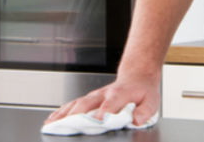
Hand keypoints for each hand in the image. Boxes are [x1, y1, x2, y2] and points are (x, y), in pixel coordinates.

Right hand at [44, 74, 159, 125]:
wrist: (136, 77)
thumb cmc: (142, 91)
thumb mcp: (152, 101)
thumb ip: (144, 111)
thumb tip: (137, 120)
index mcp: (119, 94)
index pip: (109, 104)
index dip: (103, 112)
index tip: (97, 121)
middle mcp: (103, 94)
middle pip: (87, 104)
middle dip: (76, 115)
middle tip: (66, 127)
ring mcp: (93, 96)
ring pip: (76, 104)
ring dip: (63, 115)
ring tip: (51, 125)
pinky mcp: (87, 99)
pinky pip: (71, 105)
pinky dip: (60, 113)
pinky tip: (51, 121)